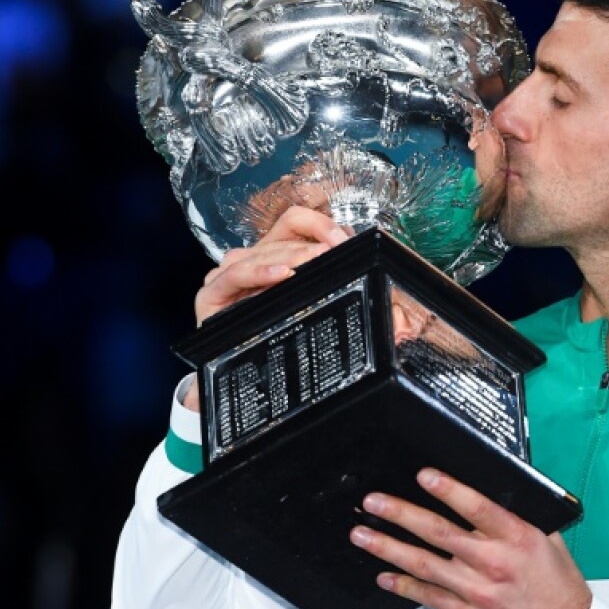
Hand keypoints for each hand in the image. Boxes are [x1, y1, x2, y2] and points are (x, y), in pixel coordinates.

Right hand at [181, 206, 348, 412]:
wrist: (241, 387)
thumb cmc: (284, 343)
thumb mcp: (324, 317)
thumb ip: (354, 307)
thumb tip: (396, 313)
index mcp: (277, 254)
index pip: (296, 220)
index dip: (321, 224)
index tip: (344, 241)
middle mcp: (253, 260)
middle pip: (283, 235)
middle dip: (312, 244)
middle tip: (335, 256)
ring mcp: (230, 276)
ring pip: (260, 251)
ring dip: (289, 256)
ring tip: (311, 265)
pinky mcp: (212, 295)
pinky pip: (234, 274)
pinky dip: (258, 271)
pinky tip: (281, 275)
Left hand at [349, 468, 591, 608]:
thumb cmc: (559, 588)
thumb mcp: (549, 541)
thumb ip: (520, 517)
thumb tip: (497, 491)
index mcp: (517, 538)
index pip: (476, 507)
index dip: (447, 489)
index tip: (423, 475)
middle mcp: (493, 562)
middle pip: (438, 532)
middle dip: (400, 513)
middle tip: (374, 502)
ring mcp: (477, 591)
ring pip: (423, 564)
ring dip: (388, 547)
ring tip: (362, 534)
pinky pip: (428, 597)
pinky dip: (403, 586)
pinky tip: (384, 576)